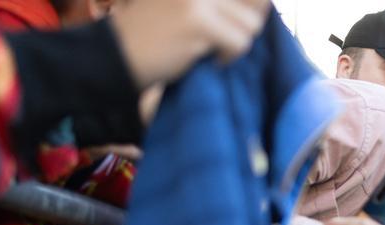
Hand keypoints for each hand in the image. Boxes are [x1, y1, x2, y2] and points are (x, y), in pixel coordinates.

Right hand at [111, 0, 270, 88]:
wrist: (116, 55)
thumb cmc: (157, 33)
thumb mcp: (191, 7)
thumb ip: (224, 4)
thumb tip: (268, 3)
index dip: (254, 7)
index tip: (233, 26)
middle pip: (256, 4)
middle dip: (244, 28)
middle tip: (220, 39)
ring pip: (250, 25)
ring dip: (235, 44)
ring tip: (212, 49)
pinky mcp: (196, 20)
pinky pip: (239, 42)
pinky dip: (228, 57)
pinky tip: (209, 59)